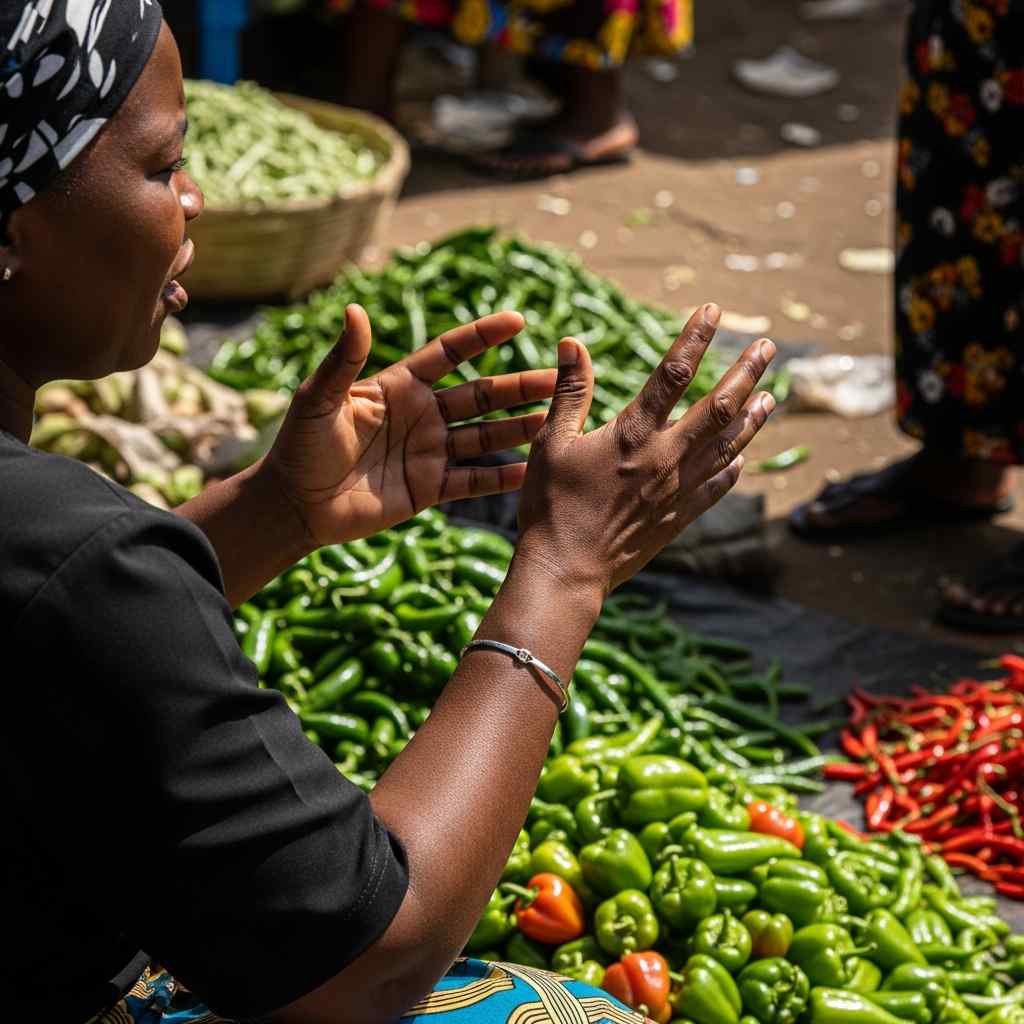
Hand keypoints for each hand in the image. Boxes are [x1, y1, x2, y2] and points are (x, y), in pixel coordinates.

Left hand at [263, 305, 554, 545]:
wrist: (295, 504)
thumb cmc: (301, 446)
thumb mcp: (319, 399)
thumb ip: (343, 359)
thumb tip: (356, 310)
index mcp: (400, 386)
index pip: (450, 354)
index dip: (482, 337)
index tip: (518, 321)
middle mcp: (422, 416)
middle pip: (481, 396)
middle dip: (519, 387)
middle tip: (558, 378)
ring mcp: (429, 452)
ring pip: (485, 436)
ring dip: (520, 428)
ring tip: (556, 418)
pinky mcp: (429, 488)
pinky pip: (473, 481)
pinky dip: (502, 477)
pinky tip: (531, 469)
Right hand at [516, 303, 775, 593]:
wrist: (567, 570)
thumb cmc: (551, 506)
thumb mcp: (552, 443)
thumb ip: (570, 392)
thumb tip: (574, 342)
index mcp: (633, 434)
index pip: (673, 373)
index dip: (695, 338)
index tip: (713, 311)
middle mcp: (665, 458)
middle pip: (719, 407)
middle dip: (747, 373)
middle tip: (768, 348)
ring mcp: (677, 490)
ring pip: (729, 447)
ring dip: (753, 419)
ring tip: (771, 397)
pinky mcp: (678, 518)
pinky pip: (717, 487)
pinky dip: (733, 468)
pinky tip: (742, 457)